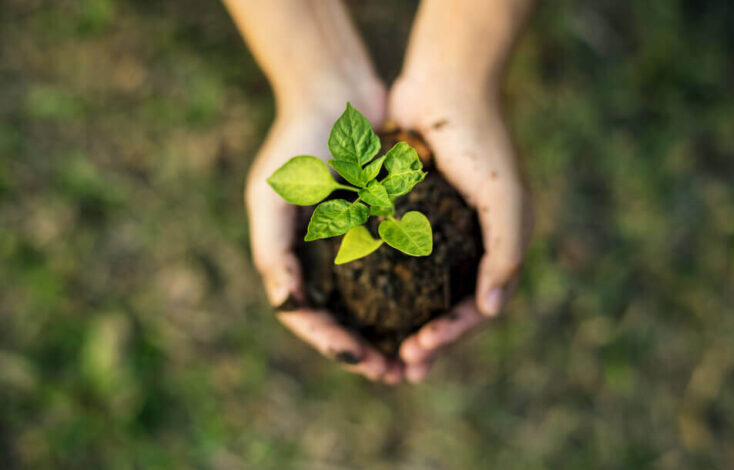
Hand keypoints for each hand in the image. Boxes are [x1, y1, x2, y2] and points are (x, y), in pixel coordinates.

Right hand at [245, 88, 404, 383]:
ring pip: (375, 304)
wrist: (336, 92)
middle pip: (344, 320)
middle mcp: (323, 258)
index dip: (334, 345)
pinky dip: (412, 296)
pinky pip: (400, 270)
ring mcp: (355, 244)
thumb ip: (273, 252)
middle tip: (398, 375)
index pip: (308, 317)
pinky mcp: (385, 226)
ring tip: (419, 357)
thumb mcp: (272, 195)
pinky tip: (434, 313)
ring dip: (393, 334)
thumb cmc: (297, 142)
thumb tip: (287, 304)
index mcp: (292, 258)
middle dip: (368, 352)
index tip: (365, 361)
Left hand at [388, 77, 534, 381]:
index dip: (451, 336)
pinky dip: (387, 287)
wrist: (446, 84)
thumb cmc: (481, 141)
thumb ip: (506, 254)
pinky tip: (365, 307)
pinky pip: (399, 262)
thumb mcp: (505, 200)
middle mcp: (469, 246)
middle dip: (428, 342)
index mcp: (496, 248)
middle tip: (401, 370)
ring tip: (384, 351)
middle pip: (448, 309)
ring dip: (405, 324)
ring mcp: (439, 233)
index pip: (477, 309)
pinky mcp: (410, 217)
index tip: (419, 353)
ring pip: (421, 293)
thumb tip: (492, 310)